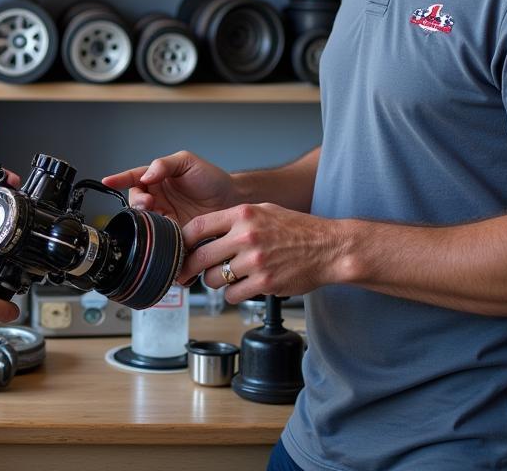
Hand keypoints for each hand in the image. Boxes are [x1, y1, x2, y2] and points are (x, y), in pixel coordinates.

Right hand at [101, 150, 238, 225]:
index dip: (120, 179)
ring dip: (147, 220)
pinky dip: (159, 237)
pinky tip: (163, 235)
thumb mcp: (188, 162)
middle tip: (148, 203)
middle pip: (136, 202)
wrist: (233, 201)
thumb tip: (147, 174)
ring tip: (157, 218)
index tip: (108, 181)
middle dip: (137, 203)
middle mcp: (158, 199)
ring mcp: (165, 217)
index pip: (134, 178)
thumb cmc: (211, 178)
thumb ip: (165, 164)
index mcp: (157, 179)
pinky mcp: (175, 234)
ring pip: (145, 220)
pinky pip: (161, 236)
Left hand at [179, 203, 344, 304]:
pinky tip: (241, 286)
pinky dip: (232, 294)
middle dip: (189, 267)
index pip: (198, 226)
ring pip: (214, 279)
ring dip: (214, 281)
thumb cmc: (296, 229)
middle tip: (185, 272)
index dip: (182, 240)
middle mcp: (246, 236)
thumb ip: (234, 218)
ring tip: (225, 276)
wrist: (329, 248)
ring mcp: (255, 261)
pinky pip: (233, 295)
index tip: (178, 248)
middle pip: (201, 256)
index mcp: (243, 214)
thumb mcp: (263, 210)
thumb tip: (204, 230)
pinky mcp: (265, 283)